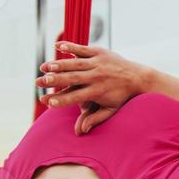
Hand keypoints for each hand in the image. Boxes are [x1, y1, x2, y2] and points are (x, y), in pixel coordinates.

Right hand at [37, 42, 151, 133]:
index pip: (77, 97)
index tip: (49, 102)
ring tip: (43, 67)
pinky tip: (58, 46)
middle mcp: (97, 76)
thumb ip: (95, 119)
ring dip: (59, 64)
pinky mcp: (99, 52)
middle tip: (39, 83)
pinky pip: (83, 49)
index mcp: (98, 92)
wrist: (139, 78)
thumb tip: (80, 132)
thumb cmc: (122, 97)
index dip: (62, 100)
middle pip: (73, 78)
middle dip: (55, 80)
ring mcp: (98, 63)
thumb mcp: (111, 110)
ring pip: (75, 63)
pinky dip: (71, 47)